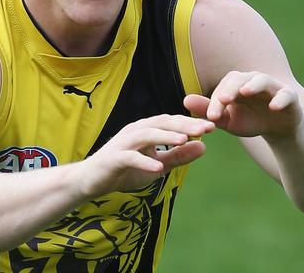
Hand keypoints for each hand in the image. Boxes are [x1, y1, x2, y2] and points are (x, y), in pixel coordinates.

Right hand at [79, 114, 214, 197]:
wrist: (90, 180)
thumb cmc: (124, 170)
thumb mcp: (157, 165)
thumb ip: (178, 156)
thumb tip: (204, 147)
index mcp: (146, 130)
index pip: (171, 122)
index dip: (191, 123)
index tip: (212, 126)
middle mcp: (135, 131)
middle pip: (161, 123)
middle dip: (183, 125)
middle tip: (205, 128)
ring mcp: (123, 143)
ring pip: (146, 135)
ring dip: (166, 137)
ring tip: (184, 140)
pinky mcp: (113, 158)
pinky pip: (130, 158)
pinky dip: (145, 161)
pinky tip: (159, 168)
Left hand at [184, 71, 303, 138]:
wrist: (277, 129)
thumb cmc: (250, 120)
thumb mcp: (228, 120)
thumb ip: (208, 111)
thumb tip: (184, 101)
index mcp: (235, 85)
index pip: (223, 88)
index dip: (216, 101)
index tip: (211, 116)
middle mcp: (252, 81)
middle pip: (239, 79)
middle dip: (230, 89)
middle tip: (222, 100)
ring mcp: (272, 87)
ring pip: (262, 80)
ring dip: (253, 85)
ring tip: (245, 92)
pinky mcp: (289, 96)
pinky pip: (286, 94)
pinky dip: (280, 99)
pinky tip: (273, 107)